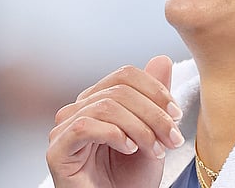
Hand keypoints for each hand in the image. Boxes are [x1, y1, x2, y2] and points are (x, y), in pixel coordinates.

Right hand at [46, 55, 183, 187]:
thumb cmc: (130, 181)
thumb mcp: (152, 134)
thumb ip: (154, 98)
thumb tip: (161, 59)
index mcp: (98, 101)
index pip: (125, 76)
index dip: (155, 90)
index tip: (177, 115)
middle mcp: (78, 110)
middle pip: (119, 90)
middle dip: (153, 114)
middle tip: (173, 139)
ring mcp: (64, 129)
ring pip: (106, 106)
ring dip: (140, 128)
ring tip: (156, 150)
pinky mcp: (57, 151)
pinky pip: (84, 126)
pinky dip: (114, 135)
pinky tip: (129, 149)